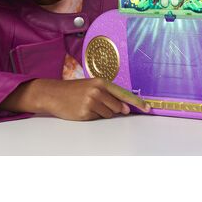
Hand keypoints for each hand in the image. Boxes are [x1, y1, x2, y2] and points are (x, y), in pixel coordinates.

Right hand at [36, 77, 150, 120]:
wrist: (53, 94)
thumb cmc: (73, 90)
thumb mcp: (91, 86)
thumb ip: (108, 95)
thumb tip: (125, 108)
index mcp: (100, 82)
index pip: (124, 93)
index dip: (137, 102)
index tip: (148, 107)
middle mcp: (97, 90)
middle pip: (118, 107)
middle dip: (113, 109)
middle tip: (98, 104)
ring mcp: (91, 102)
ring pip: (108, 114)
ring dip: (101, 113)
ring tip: (87, 105)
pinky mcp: (85, 113)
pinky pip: (97, 119)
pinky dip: (92, 117)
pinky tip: (82, 110)